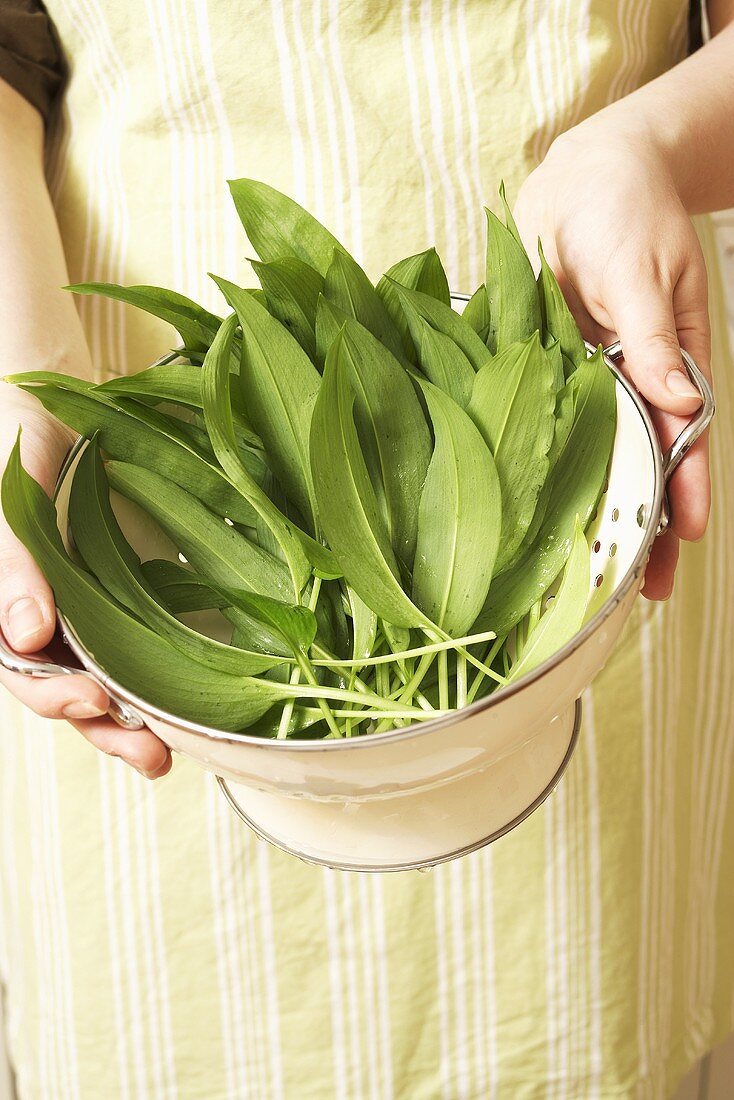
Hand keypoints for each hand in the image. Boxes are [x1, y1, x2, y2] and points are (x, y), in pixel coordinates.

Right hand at [0, 384, 170, 777]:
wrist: (54, 406)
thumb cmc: (16, 448)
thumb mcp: (8, 505)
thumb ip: (12, 565)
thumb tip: (29, 632)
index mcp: (5, 606)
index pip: (22, 670)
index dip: (52, 694)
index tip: (93, 701)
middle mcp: (41, 619)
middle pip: (65, 690)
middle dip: (104, 728)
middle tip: (150, 753)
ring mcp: (82, 612)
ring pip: (101, 680)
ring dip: (131, 722)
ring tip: (164, 754)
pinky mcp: (120, 599)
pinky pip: (134, 648)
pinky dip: (155, 680)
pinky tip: (183, 707)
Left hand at [513, 120, 711, 599]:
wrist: (583, 176)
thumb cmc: (628, 211)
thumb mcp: (645, 273)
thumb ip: (653, 340)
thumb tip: (681, 399)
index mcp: (667, 362)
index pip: (683, 437)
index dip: (686, 488)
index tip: (685, 537)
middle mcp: (629, 380)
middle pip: (640, 462)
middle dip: (642, 522)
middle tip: (635, 587)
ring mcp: (586, 378)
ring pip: (594, 454)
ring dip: (593, 505)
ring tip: (582, 568)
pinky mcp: (546, 367)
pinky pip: (547, 420)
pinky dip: (545, 459)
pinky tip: (534, 499)